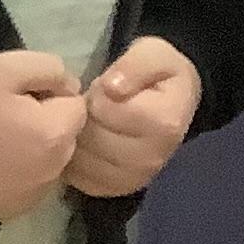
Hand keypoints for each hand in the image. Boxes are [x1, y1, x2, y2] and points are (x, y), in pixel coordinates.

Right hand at [0, 50, 83, 220]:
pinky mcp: (9, 210)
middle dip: (49, 125)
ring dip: (37, 153)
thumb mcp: (10, 65)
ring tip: (0, 140)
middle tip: (9, 115)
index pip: (77, 108)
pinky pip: (29, 188)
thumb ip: (53, 69)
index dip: (51, 96)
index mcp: (56, 134)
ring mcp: (30, 196)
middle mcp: (52, 172)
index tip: (21, 94)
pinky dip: (19, 176)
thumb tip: (70, 88)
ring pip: (50, 166)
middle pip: (66, 140)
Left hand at [69, 37, 202, 198]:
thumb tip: (112, 87)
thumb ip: (134, 64)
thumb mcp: (152, 54)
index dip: (97, 92)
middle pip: (91, 136)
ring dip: (77, 136)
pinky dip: (73, 159)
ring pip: (80, 157)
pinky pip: (79, 177)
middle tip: (96, 105)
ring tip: (92, 123)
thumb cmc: (158, 75)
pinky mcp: (116, 189)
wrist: (170, 103)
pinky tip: (84, 142)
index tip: (107, 87)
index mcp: (164, 123)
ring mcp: (135, 179)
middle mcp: (152, 158)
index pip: (105, 108)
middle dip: (84, 115)